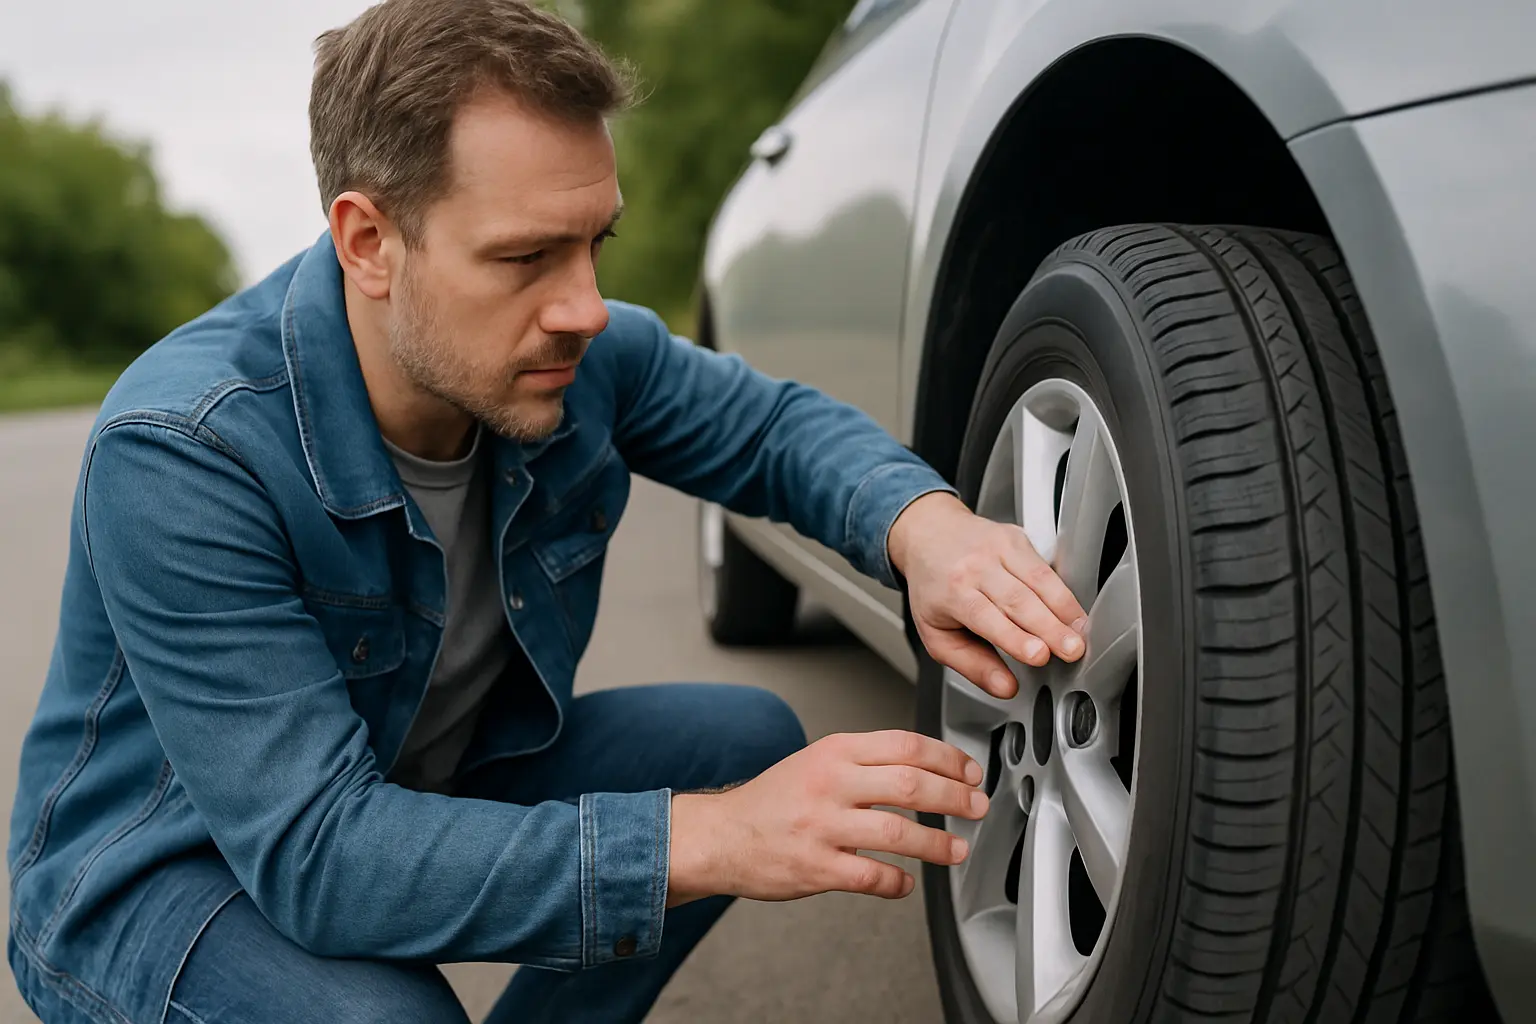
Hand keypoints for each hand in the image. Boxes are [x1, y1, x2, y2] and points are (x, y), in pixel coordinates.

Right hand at [666, 730, 987, 905]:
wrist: (721, 836)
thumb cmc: (773, 801)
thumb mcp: (818, 761)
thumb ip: (865, 761)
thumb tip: (925, 768)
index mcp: (835, 751)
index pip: (906, 745)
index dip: (949, 758)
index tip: (970, 771)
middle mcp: (831, 783)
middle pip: (911, 783)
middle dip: (956, 796)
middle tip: (977, 807)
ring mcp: (823, 826)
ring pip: (899, 831)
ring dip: (938, 843)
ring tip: (956, 849)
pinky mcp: (816, 867)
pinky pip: (872, 876)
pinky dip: (898, 882)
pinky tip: (907, 882)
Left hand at [888, 491, 1088, 698]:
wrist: (929, 535)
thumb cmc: (934, 587)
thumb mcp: (937, 634)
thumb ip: (971, 665)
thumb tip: (1004, 687)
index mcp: (952, 591)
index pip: (986, 616)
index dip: (1015, 637)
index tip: (1039, 655)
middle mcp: (975, 566)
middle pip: (1018, 599)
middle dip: (1049, 628)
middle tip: (1071, 650)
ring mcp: (996, 548)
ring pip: (1037, 579)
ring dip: (1064, 609)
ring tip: (1080, 635)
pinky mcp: (1016, 538)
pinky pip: (1045, 566)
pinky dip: (1063, 592)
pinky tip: (1074, 613)